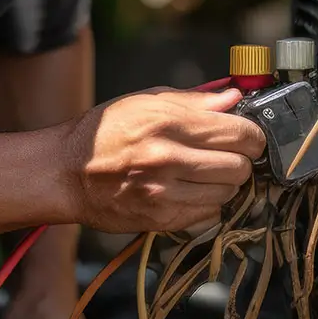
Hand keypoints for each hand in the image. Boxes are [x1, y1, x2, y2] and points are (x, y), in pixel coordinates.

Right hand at [62, 88, 264, 232]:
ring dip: (225, 184)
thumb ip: (194, 101)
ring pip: (228, 194)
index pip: (239, 133)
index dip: (253, 134)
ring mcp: (164, 194)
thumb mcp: (145, 101)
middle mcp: (167, 159)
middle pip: (239, 167)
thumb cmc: (105, 133)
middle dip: (242, 160)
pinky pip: (208, 215)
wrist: (65, 173)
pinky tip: (192, 191)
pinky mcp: (160, 220)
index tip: (249, 135)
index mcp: (167, 123)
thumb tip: (234, 98)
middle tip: (229, 154)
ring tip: (207, 173)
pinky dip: (208, 204)